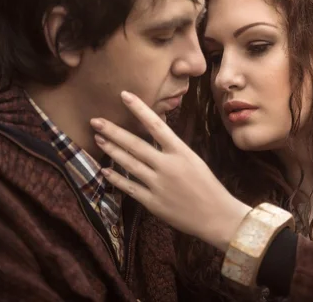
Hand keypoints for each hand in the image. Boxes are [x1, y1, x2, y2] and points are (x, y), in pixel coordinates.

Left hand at [90, 91, 251, 251]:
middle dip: (113, 131)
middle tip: (95, 121)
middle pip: (135, 144)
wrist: (217, 216)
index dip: (139, 109)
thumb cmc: (208, 187)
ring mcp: (158, 184)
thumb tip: (154, 137)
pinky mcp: (152, 202)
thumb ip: (173, 150)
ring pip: (129, 164)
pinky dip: (116, 178)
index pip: (156, 125)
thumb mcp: (194, 161)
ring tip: (98, 139)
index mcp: (181, 152)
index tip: (124, 95)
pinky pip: (129, 187)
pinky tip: (104, 171)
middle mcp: (167, 165)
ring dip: (111, 150)